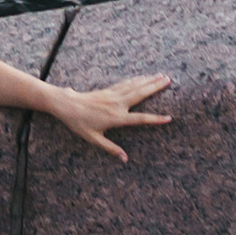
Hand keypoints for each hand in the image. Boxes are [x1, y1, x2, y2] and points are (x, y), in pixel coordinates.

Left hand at [48, 74, 172, 162]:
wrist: (66, 104)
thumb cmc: (79, 123)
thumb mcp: (94, 139)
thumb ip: (111, 148)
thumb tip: (125, 159)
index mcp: (116, 118)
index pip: (140, 119)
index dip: (155, 119)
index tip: (169, 118)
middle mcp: (117, 104)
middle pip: (140, 94)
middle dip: (155, 87)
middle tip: (169, 80)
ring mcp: (113, 95)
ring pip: (135, 86)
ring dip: (149, 80)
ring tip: (162, 76)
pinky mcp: (108, 90)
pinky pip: (126, 83)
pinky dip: (136, 79)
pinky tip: (143, 76)